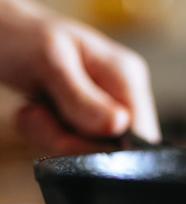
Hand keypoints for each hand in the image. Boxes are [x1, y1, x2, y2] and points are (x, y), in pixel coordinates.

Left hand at [0, 0, 159, 154]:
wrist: (2, 35)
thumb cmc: (24, 37)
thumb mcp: (51, 62)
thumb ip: (83, 98)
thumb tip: (120, 126)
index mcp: (127, 76)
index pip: (140, 134)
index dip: (109, 147)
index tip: (70, 132)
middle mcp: (124, 97)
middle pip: (116, 150)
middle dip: (72, 141)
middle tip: (40, 114)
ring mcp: (108, 113)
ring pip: (92, 154)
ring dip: (54, 138)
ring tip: (35, 110)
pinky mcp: (89, 126)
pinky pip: (74, 151)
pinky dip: (47, 138)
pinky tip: (38, 115)